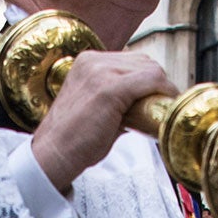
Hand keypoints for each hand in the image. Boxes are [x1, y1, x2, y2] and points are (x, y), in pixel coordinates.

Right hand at [29, 50, 178, 193]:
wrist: (52, 156)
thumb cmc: (71, 140)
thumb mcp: (92, 109)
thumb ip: (116, 101)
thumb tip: (141, 106)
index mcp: (86, 63)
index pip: (131, 61)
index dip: (148, 79)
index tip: (156, 98)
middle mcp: (93, 62)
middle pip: (143, 62)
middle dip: (156, 83)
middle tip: (161, 106)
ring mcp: (101, 72)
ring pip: (151, 69)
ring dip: (161, 88)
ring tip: (161, 110)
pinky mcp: (110, 88)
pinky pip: (151, 80)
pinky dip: (164, 92)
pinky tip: (164, 108)